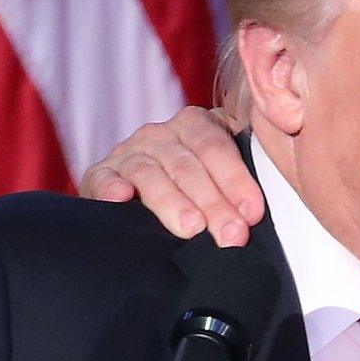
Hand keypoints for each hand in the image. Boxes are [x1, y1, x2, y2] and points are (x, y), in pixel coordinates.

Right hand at [81, 107, 264, 246]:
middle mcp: (160, 134)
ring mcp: (129, 153)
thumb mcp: (218, 179)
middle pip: (187, 165)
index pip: (216, 147)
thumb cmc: (194, 191)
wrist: (137, 196)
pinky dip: (110, 186)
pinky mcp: (100, 175)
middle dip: (213, 203)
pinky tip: (121, 199)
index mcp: (194, 125)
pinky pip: (103, 177)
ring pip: (150, 173)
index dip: (236, 180)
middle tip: (230, 235)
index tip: (252, 213)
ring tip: (191, 228)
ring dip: (171, 202)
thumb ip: (238, 184)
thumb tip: (259, 213)